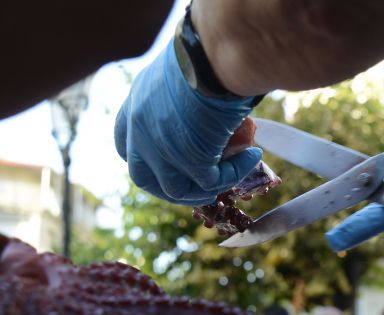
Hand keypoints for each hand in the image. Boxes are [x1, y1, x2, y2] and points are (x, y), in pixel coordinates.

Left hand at [114, 43, 261, 206]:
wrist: (212, 53)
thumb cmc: (204, 52)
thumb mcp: (183, 76)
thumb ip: (185, 99)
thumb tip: (211, 117)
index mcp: (135, 104)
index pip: (125, 142)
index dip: (146, 158)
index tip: (167, 161)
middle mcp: (140, 129)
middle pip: (143, 176)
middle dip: (169, 185)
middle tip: (198, 183)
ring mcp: (160, 149)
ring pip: (176, 189)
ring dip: (203, 189)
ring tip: (229, 176)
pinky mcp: (189, 160)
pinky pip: (213, 181)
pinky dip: (235, 173)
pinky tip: (253, 157)